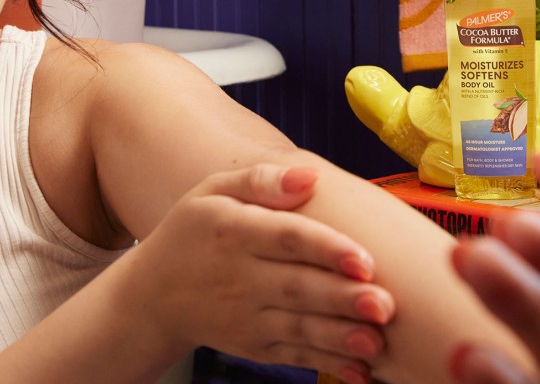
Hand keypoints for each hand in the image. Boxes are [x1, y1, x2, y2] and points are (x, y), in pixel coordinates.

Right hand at [127, 165, 394, 383]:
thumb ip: (260, 180)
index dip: (326, 248)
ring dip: (340, 337)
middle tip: (385, 305)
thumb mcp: (212, 192)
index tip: (365, 259)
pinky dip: (326, 364)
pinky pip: (294, 355)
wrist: (154, 295)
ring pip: (299, 328)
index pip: (285, 238)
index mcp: (232, 231)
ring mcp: (246, 317)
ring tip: (377, 342)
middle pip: (298, 287)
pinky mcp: (253, 346)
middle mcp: (239, 277)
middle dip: (343, 299)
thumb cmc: (195, 232)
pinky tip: (360, 370)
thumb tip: (310, 176)